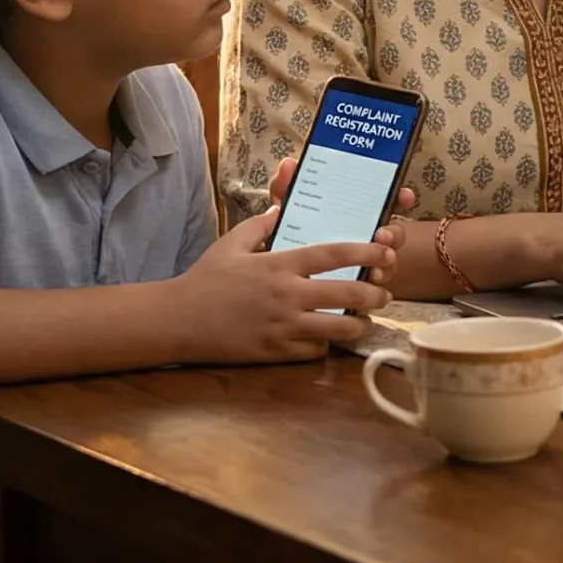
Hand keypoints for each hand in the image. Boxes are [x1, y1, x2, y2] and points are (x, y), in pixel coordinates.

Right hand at [173, 207, 397, 362]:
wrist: (177, 320)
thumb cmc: (205, 279)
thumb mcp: (231, 243)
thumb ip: (260, 224)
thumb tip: (280, 208)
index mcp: (279, 265)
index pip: (334, 255)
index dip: (366, 252)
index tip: (385, 252)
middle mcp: (286, 295)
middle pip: (347, 294)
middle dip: (375, 294)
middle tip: (384, 293)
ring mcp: (282, 327)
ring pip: (338, 330)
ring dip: (358, 325)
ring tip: (364, 320)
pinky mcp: (274, 353)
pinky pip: (314, 353)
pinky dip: (325, 346)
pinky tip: (327, 339)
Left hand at [266, 155, 413, 287]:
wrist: (272, 277)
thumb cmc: (290, 234)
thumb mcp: (287, 209)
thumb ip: (287, 187)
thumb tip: (289, 164)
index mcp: (356, 215)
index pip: (386, 203)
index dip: (400, 198)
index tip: (404, 196)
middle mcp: (367, 239)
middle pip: (394, 235)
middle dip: (394, 234)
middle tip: (382, 235)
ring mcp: (365, 265)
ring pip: (388, 265)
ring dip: (385, 265)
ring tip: (374, 270)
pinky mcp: (355, 290)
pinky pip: (371, 291)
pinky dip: (369, 290)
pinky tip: (362, 292)